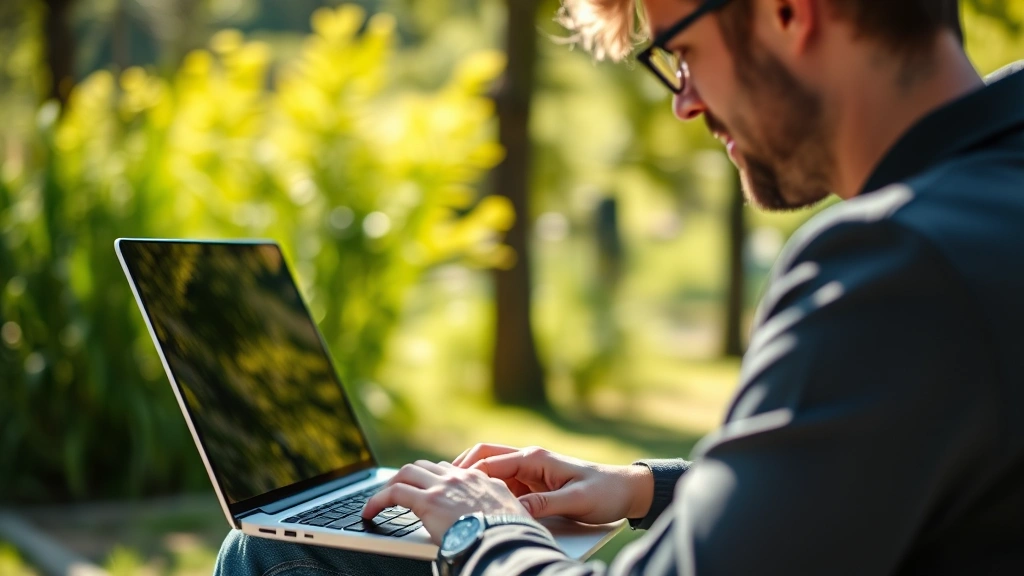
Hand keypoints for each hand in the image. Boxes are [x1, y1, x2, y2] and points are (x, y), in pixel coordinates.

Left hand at [362, 460, 528, 544]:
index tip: (427, 488)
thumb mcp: (511, 513)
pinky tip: (370, 511)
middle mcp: (460, 477)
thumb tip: (494, 515)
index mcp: (481, 479)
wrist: (507, 539)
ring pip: (407, 472)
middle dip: (409, 476)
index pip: (450, 470)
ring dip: (392, 484)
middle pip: (425, 466)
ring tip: (380, 500)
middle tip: (398, 490)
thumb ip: (497, 507)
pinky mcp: (428, 501)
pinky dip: (378, 500)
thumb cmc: (511, 534)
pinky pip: (394, 493)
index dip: (434, 478)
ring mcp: (443, 486)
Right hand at [453, 444, 653, 524]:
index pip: (491, 461)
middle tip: (441, 485)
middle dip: (462, 469)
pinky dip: (488, 493)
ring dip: (473, 482)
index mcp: (535, 458)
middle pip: (484, 458)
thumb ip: (544, 504)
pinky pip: (504, 486)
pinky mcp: (534, 485)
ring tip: (452, 496)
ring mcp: (530, 472)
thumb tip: (516, 511)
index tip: (449, 487)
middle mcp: (529, 460)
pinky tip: (478, 506)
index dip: (467, 474)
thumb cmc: (604, 491)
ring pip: (491, 472)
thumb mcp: (575, 500)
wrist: (626, 490)